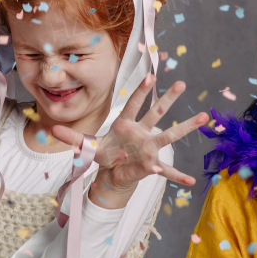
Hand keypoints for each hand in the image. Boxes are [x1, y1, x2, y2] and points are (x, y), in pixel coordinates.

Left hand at [53, 76, 208, 202]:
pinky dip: (177, 176)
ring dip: (186, 126)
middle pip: (157, 112)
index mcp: (126, 124)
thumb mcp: (87, 146)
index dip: (140, 91)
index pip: (133, 104)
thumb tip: (52, 131)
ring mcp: (150, 147)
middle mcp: (142, 132)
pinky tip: (191, 181)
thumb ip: (72, 138)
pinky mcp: (151, 165)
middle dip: (168, 98)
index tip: (150, 76)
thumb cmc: (105, 153)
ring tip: (204, 116)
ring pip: (170, 134)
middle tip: (181, 83)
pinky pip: (166, 171)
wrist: (113, 171)